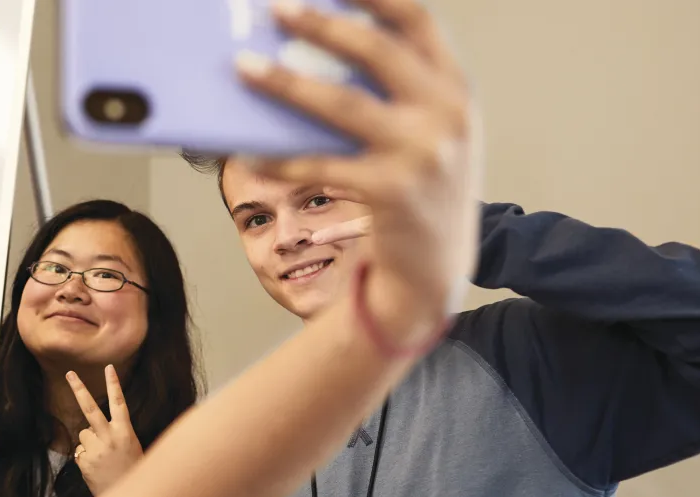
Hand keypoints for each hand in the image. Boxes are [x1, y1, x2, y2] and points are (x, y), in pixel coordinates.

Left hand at [68, 365, 142, 496]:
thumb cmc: (131, 470)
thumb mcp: (132, 447)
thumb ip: (113, 433)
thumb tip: (88, 428)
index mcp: (125, 432)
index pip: (119, 403)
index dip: (113, 385)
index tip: (108, 367)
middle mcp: (109, 438)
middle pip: (90, 409)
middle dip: (79, 389)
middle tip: (70, 373)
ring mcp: (95, 450)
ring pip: (83, 434)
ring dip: (89, 442)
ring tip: (103, 458)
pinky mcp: (84, 462)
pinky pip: (79, 451)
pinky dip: (85, 457)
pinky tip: (97, 468)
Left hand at [237, 0, 480, 324]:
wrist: (437, 268)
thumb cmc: (420, 189)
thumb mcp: (428, 131)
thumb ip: (398, 91)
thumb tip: (314, 51)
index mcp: (455, 88)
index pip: (417, 21)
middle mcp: (446, 114)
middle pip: (376, 50)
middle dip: (321, 24)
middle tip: (276, 7)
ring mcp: (421, 154)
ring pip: (341, 104)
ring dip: (285, 83)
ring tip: (244, 67)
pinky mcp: (391, 192)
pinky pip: (319, 164)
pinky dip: (278, 157)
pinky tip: (247, 152)